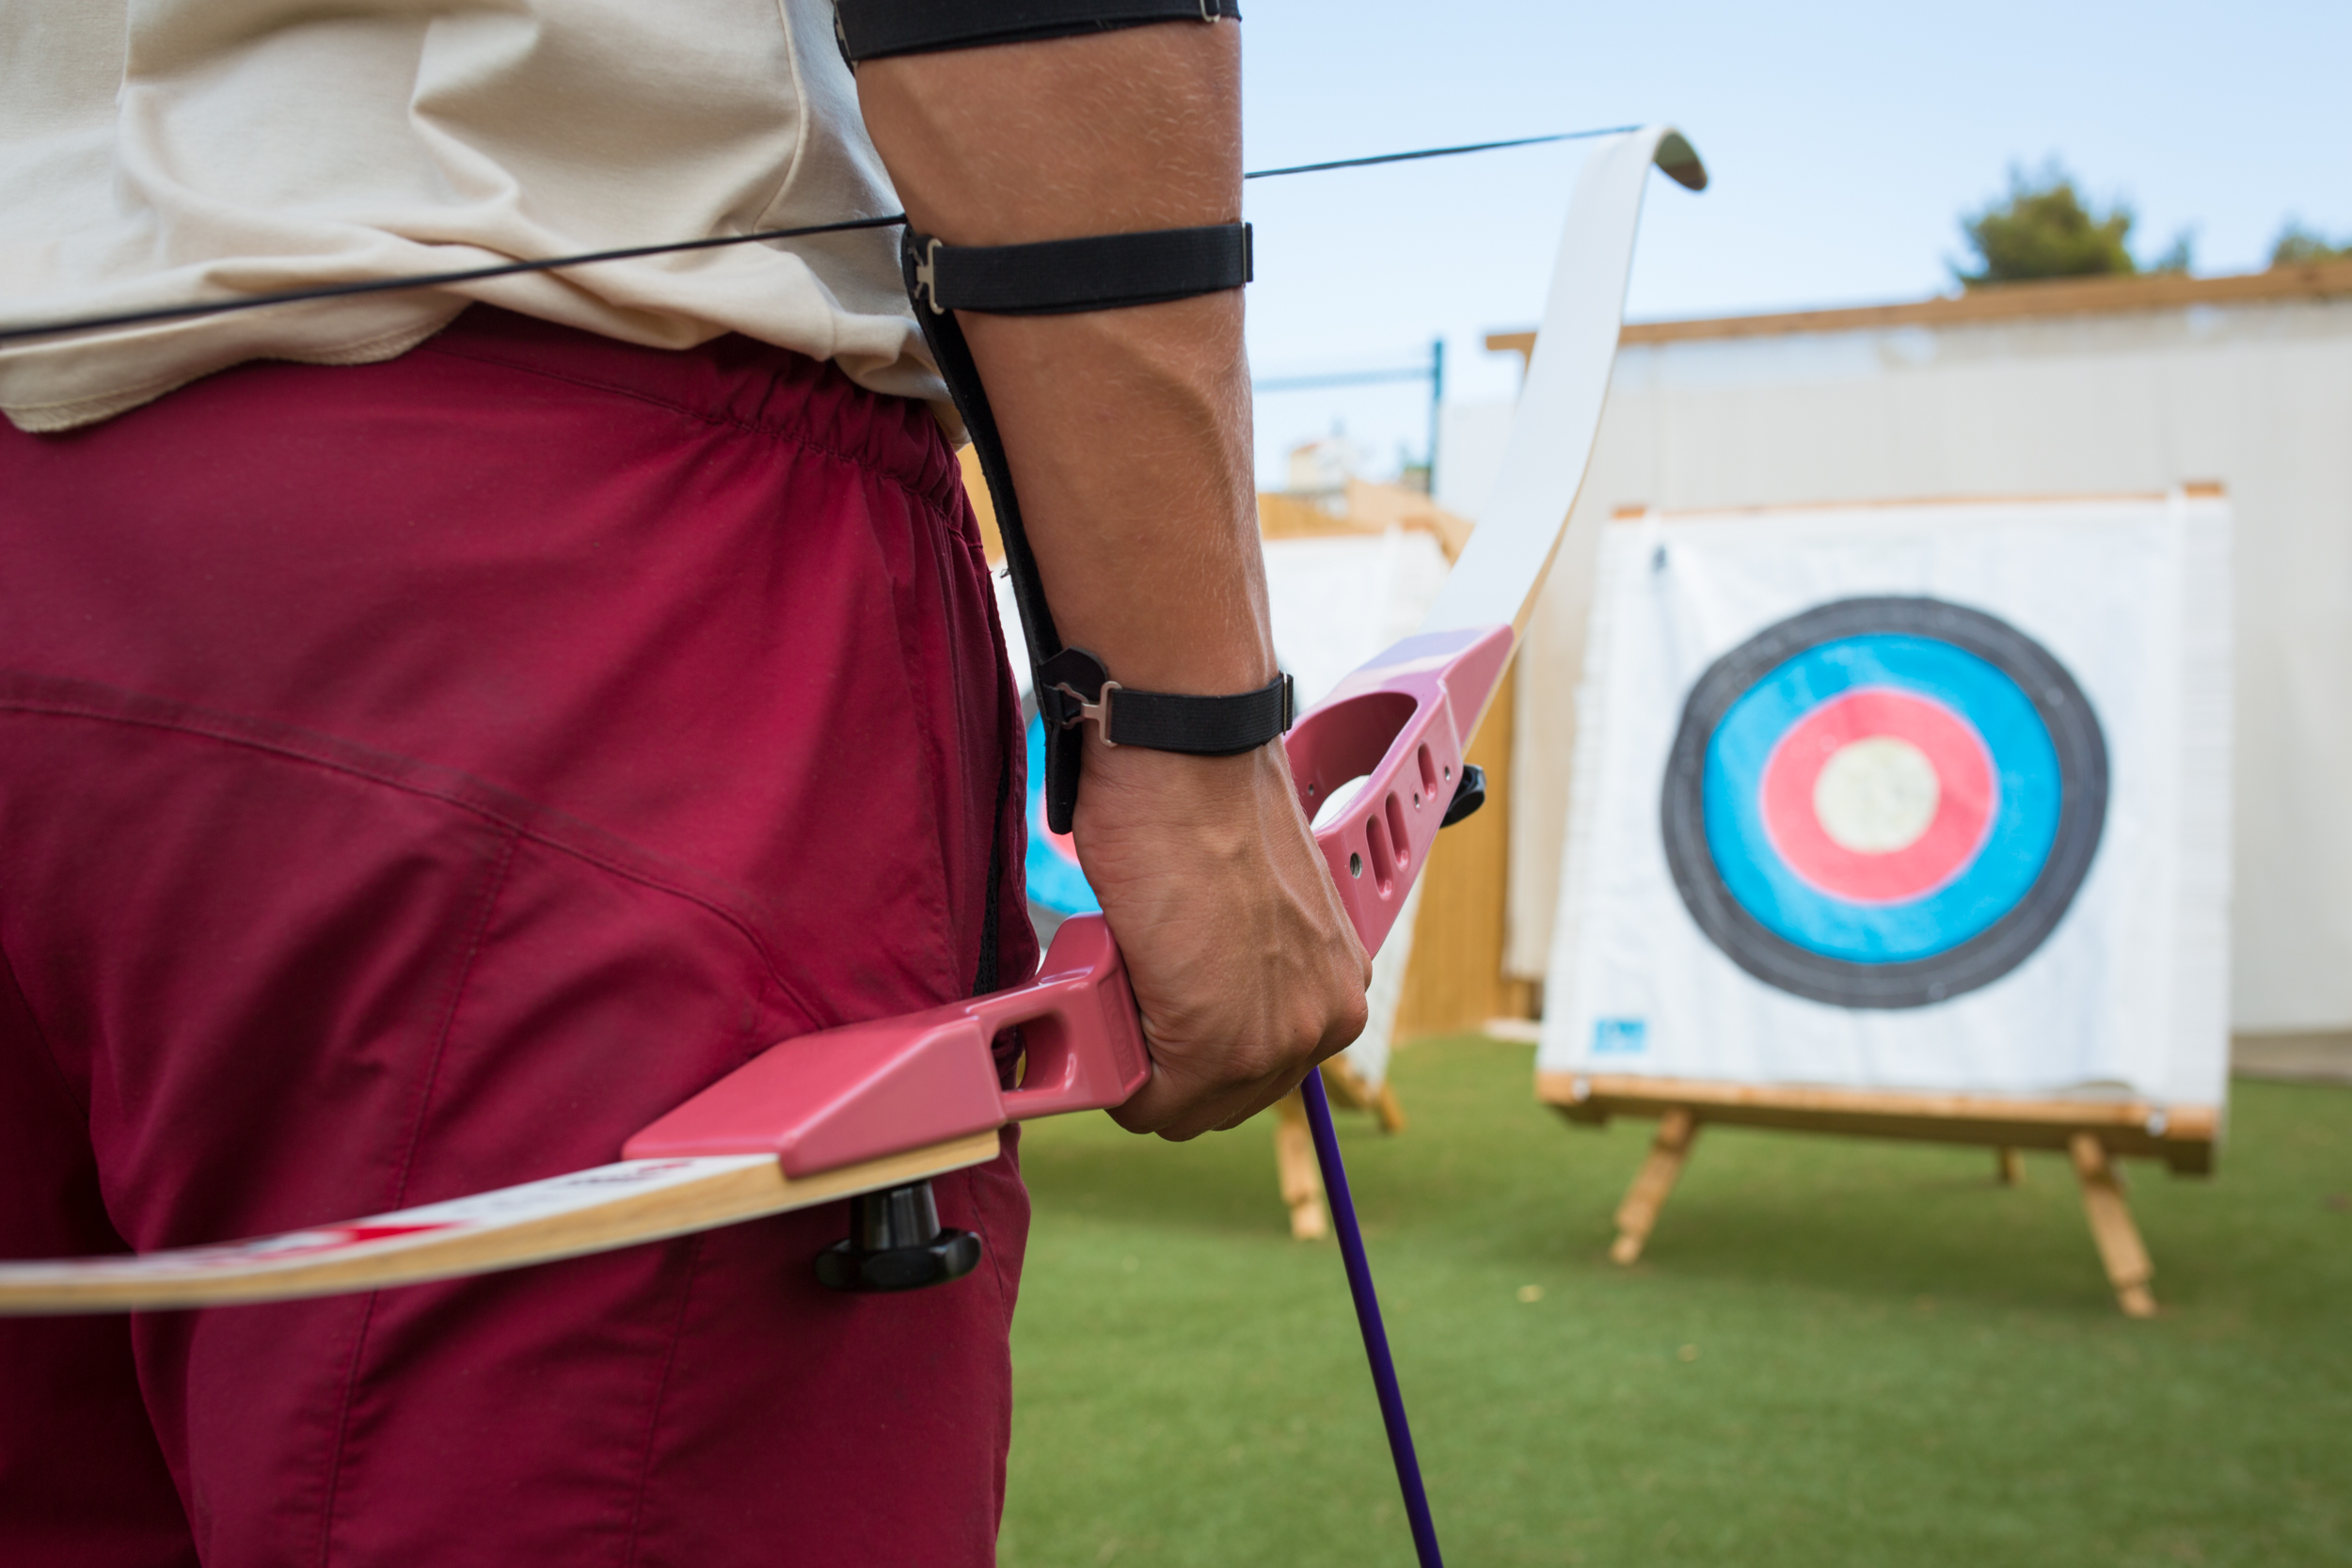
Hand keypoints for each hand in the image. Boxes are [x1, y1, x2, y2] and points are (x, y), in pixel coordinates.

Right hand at [1072, 734, 1371, 1140]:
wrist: (1187, 757)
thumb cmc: (1203, 805)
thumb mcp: (1250, 907)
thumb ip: (1242, 967)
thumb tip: (1190, 992)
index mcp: (1337, 984)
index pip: (1256, 1074)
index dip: (1189, 1050)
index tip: (1154, 1009)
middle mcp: (1326, 1021)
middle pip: (1221, 1102)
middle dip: (1162, 1061)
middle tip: (1128, 991)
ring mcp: (1278, 1040)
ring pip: (1177, 1108)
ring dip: (1131, 1055)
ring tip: (1121, 972)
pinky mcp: (1218, 1046)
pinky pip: (1143, 1102)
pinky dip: (1103, 1061)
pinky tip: (1104, 983)